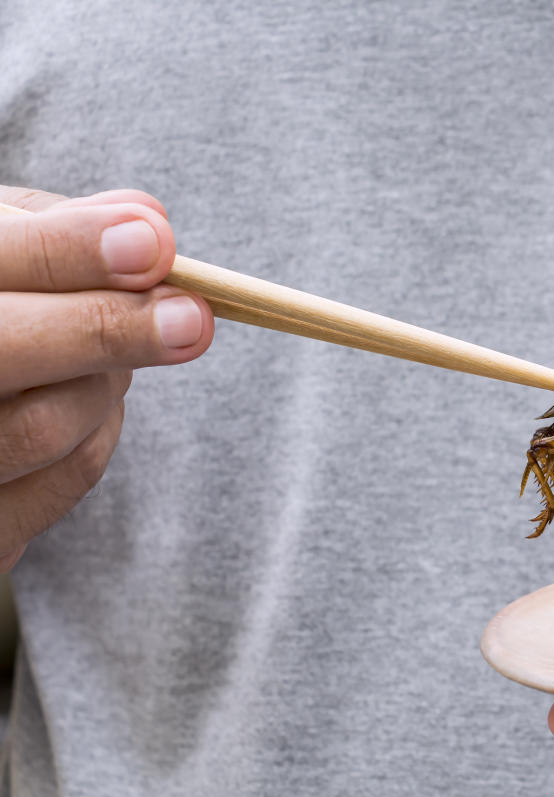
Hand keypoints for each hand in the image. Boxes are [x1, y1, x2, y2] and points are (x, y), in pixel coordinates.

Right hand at [0, 186, 213, 567]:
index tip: (154, 242)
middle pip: (3, 351)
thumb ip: (59, 230)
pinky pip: (70, 476)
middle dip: (109, 330)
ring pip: (50, 424)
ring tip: (118, 343)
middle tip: (194, 319)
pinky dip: (103, 427)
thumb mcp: (0, 250)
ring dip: (111, 379)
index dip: (67, 251)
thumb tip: (149, 223)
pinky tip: (89, 397)